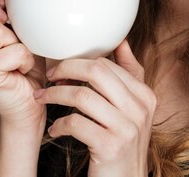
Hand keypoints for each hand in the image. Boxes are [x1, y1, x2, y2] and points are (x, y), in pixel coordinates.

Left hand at [33, 40, 155, 176]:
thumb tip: (121, 41)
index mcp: (145, 95)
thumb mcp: (132, 109)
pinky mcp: (111, 146)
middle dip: (66, 69)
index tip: (61, 68)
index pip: (107, 64)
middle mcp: (140, 109)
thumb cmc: (122, 143)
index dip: (78, 61)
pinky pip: (76, 123)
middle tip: (49, 77)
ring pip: (82, 96)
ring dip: (55, 95)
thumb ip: (128, 76)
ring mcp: (127, 128)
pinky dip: (59, 124)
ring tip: (43, 99)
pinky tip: (55, 129)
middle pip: (96, 72)